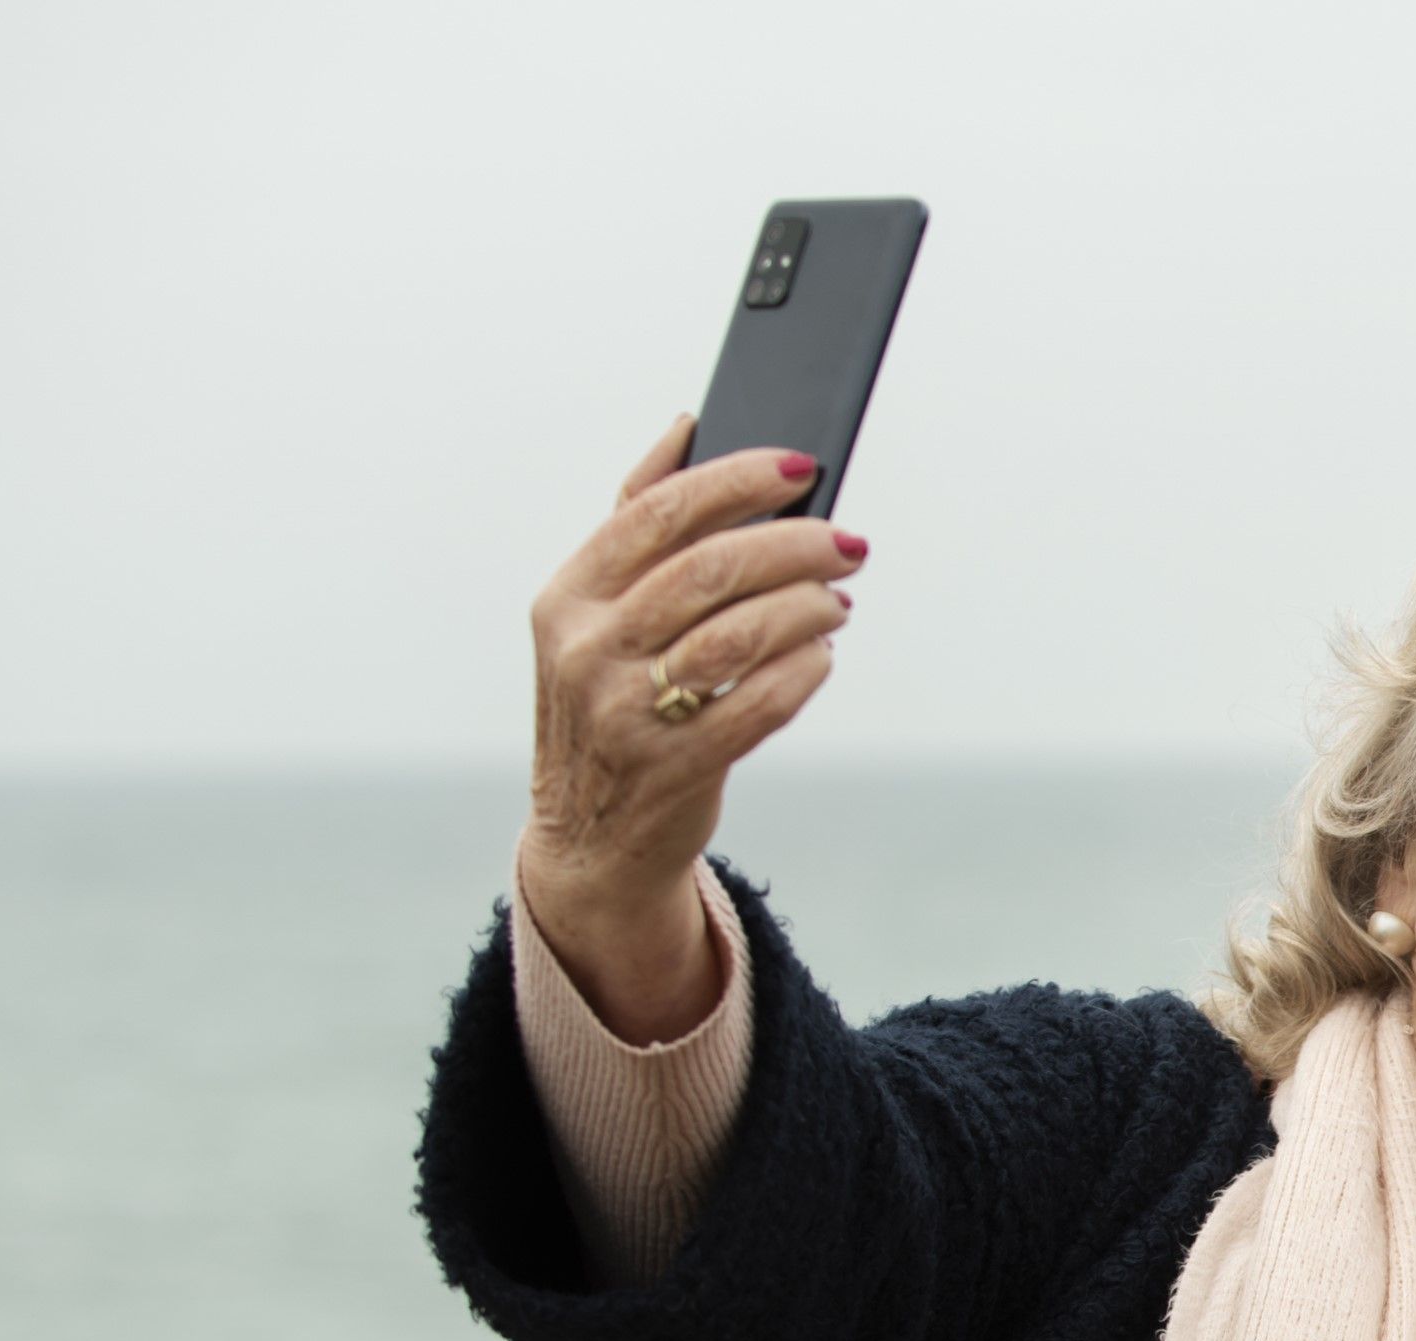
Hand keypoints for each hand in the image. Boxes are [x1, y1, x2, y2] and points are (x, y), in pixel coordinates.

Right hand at [521, 417, 864, 1038]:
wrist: (589, 839)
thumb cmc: (610, 703)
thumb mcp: (594, 616)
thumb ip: (635, 522)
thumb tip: (686, 426)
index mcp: (567, 597)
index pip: (657, 512)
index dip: (736, 480)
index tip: (803, 469)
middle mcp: (588, 650)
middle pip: (707, 570)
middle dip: (793, 546)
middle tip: (847, 543)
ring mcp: (626, 713)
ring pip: (737, 636)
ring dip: (805, 608)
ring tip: (837, 602)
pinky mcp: (673, 768)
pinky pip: (757, 705)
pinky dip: (802, 673)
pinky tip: (820, 656)